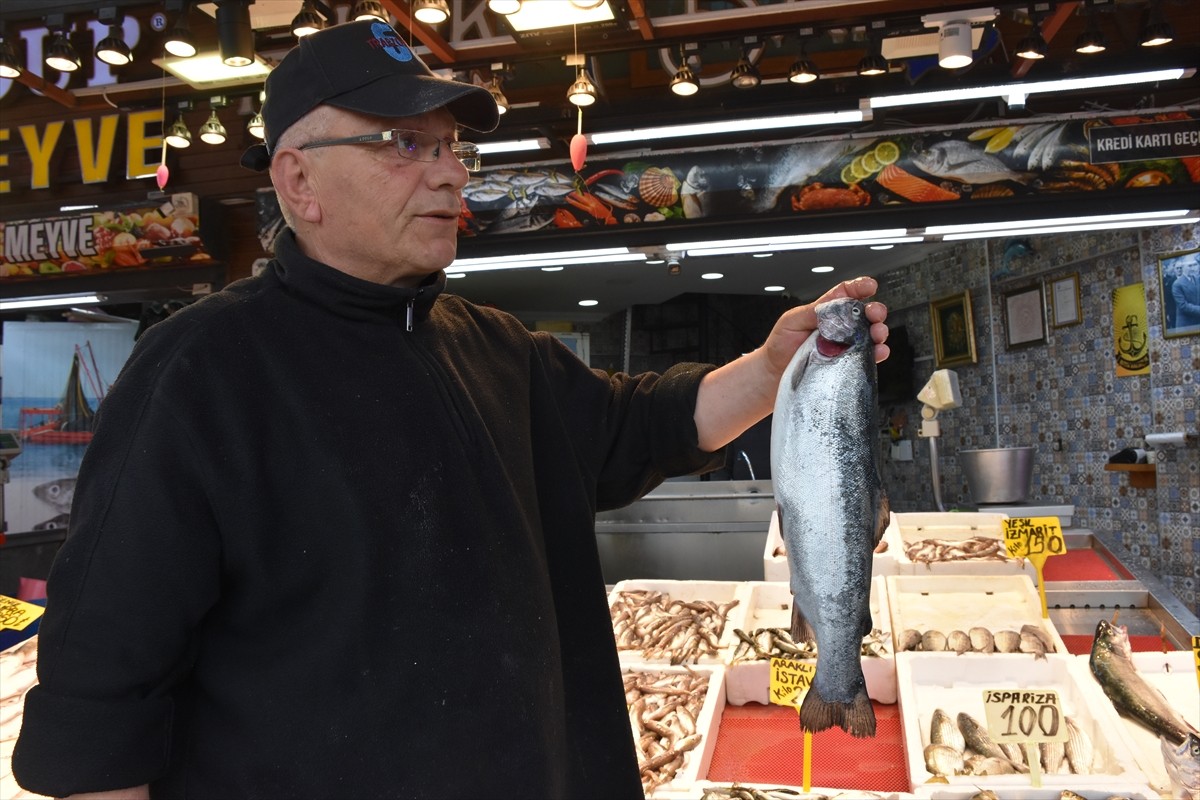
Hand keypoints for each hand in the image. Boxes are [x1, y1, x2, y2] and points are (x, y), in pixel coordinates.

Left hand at [692, 276, 887, 451]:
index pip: (846, 294)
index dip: (859, 287)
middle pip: (864, 313)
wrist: (774, 373)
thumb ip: (813, 311)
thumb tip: (832, 307)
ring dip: (879, 331)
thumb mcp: (792, 320)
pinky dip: (877, 353)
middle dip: (875, 310)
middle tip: (874, 312)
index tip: (868, 286)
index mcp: (826, 311)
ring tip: (877, 332)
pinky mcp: (848, 363)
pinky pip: (868, 357)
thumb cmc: (781, 344)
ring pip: (870, 334)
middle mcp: (839, 327)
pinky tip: (877, 351)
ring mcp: (845, 345)